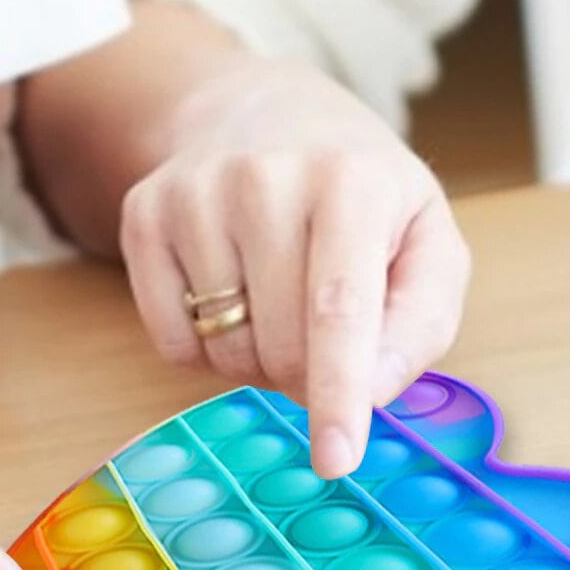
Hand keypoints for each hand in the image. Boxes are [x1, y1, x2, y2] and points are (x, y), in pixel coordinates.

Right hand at [117, 58, 471, 480]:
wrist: (261, 109)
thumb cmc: (358, 188)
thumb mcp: (425, 234)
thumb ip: (420, 318)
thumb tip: (374, 392)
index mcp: (350, 180)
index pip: (339, 308)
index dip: (338, 392)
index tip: (336, 460)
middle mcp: (264, 176)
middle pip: (282, 346)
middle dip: (309, 370)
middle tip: (325, 325)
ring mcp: (194, 192)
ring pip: (224, 350)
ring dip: (258, 355)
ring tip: (277, 290)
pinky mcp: (144, 213)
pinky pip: (170, 341)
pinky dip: (205, 345)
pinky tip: (229, 286)